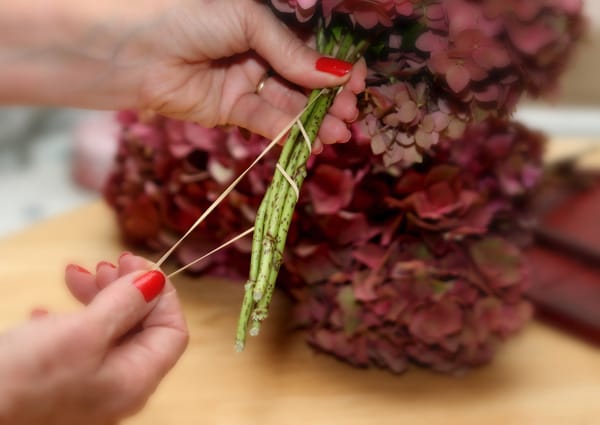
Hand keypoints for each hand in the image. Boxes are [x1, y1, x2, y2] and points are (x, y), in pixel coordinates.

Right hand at [0, 253, 187, 424]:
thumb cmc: (24, 378)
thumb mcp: (84, 331)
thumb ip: (125, 304)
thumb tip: (155, 281)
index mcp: (136, 380)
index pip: (172, 332)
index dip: (160, 294)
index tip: (136, 264)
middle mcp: (120, 388)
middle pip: (142, 329)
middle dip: (126, 290)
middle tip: (103, 265)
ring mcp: (91, 388)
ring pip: (110, 332)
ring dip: (97, 298)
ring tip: (73, 275)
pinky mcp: (61, 384)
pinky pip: (80, 344)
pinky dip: (71, 320)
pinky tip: (46, 311)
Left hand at [137, 0, 367, 149]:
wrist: (133, 50)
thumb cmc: (188, 18)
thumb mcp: (247, 22)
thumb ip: (290, 52)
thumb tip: (337, 75)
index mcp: (264, 23)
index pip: (310, 47)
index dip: (334, 65)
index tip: (358, 81)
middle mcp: (258, 53)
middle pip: (303, 79)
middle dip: (328, 97)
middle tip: (350, 113)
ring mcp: (244, 83)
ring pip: (288, 104)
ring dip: (314, 119)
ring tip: (338, 132)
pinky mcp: (229, 111)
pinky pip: (265, 122)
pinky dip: (288, 132)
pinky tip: (311, 141)